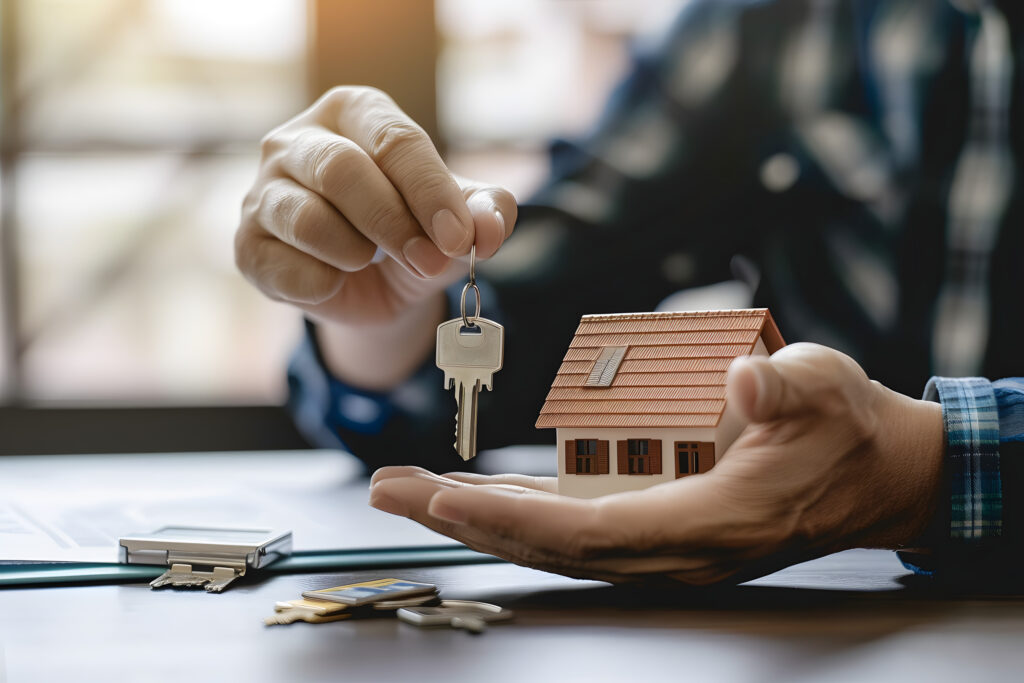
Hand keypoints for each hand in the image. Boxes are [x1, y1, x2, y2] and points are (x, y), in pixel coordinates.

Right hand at [235, 86, 516, 387]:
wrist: (373, 287)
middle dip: (393, 223)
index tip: (458, 237)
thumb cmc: (413, 232)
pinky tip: (335, 281)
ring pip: (305, 217)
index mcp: (354, 112)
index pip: (394, 140)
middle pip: (341, 169)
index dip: (431, 192)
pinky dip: (321, 284)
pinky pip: (281, 266)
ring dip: (354, 252)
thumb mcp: (456, 220)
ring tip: (369, 260)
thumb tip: (491, 227)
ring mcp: (263, 190)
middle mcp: (298, 140)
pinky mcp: (247, 244)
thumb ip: (485, 213)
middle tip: (428, 260)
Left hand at [369, 343, 944, 583]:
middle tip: (391, 492)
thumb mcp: (827, 389)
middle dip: (465, 521)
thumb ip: (784, 388)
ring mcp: (665, 545)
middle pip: (550, 547)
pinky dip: (518, 511)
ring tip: (413, 492)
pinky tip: (480, 494)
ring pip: (554, 541)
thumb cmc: (847, 429)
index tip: (440, 501)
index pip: (589, 532)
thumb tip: (742, 380)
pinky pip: (573, 527)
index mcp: (710, 522)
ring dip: (480, 517)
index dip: (510, 520)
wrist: (875, 475)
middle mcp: (676, 550)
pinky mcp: (659, 527)